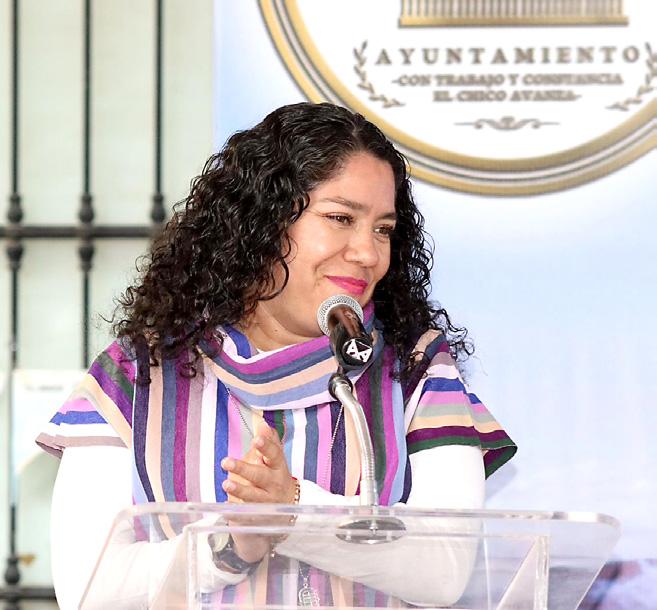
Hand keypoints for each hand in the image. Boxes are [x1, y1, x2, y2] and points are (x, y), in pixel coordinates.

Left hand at [220, 422, 296, 562]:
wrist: (286, 508)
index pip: (274, 455)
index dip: (266, 447)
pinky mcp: (257, 516)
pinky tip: (226, 507)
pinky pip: (246, 515)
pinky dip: (236, 512)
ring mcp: (267, 502)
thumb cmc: (275, 477)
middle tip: (226, 462)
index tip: (256, 439)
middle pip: (260, 476)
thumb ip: (268, 441)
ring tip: (226, 483)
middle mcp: (274, 484)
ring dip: (239, 490)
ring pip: (253, 497)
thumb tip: (262, 424)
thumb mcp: (275, 459)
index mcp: (278, 467)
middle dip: (244, 469)